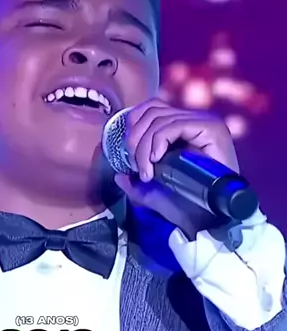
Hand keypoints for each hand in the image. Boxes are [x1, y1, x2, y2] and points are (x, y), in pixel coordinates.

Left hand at [114, 98, 239, 238]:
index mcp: (181, 127)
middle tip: (136, 167)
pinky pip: (173, 125)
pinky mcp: (211, 128)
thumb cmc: (182, 204)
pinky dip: (158, 141)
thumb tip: (118, 175)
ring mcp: (205, 122)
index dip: (133, 125)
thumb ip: (134, 182)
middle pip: (151, 111)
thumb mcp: (151, 191)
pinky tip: (156, 160)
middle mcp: (194, 120)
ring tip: (146, 171)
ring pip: (159, 119)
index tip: (128, 155)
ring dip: (144, 146)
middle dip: (134, 139)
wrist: (205, 222)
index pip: (151, 108)